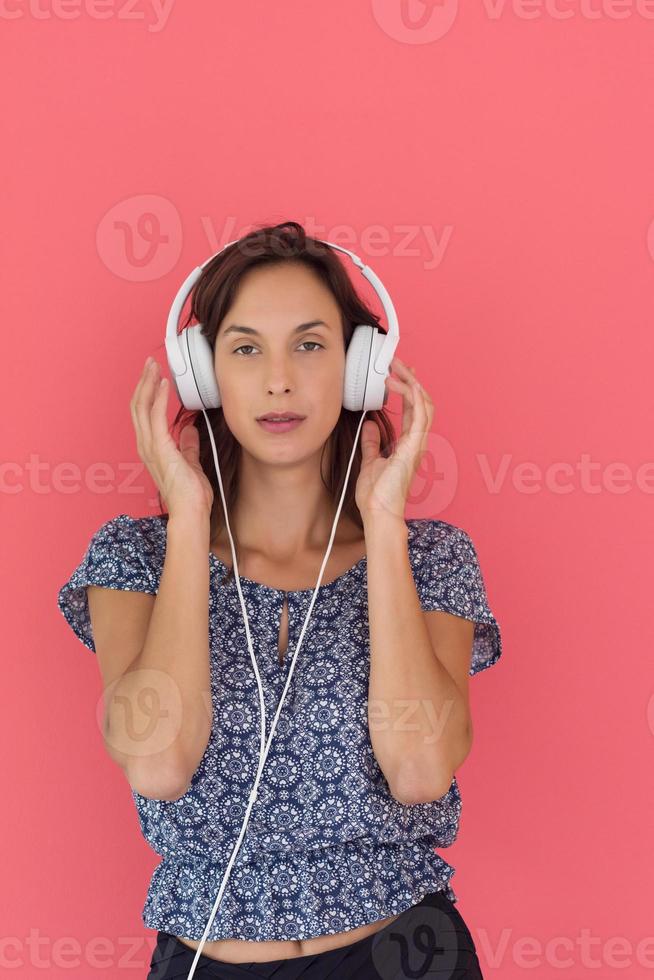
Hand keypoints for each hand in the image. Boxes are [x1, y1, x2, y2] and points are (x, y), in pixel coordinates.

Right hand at [130, 356, 214, 519]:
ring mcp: (150, 447)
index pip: (144, 414)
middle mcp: (146, 446)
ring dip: (147, 384)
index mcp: (152, 449)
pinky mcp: (160, 449)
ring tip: (153, 366)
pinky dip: (158, 398)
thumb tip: (188, 429)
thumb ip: (187, 446)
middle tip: (150, 363)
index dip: (147, 393)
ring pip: (142, 408)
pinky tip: (163, 384)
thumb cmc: (191, 495)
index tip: (155, 376)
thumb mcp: (191, 463)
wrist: (191, 513)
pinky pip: (155, 417)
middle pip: (138, 406)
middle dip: (143, 382)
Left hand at [355, 356, 433, 521]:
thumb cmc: (376, 494)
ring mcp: (417, 443)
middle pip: (422, 402)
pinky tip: (397, 383)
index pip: (413, 409)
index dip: (408, 389)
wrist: (378, 512)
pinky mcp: (413, 445)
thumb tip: (370, 425)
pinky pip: (418, 413)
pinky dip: (409, 395)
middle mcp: (417, 441)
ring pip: (424, 403)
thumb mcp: (370, 461)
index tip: (399, 372)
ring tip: (397, 366)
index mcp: (409, 444)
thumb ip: (372, 442)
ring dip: (411, 381)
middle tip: (398, 361)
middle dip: (412, 379)